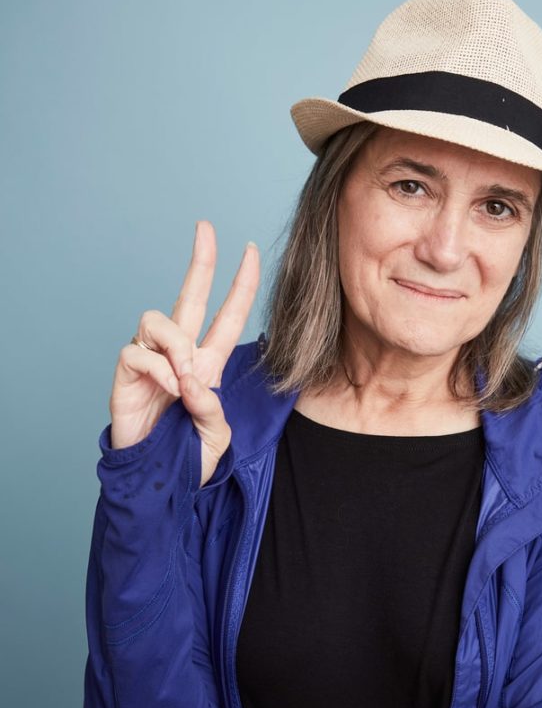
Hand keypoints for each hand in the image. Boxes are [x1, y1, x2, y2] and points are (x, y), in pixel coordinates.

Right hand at [109, 221, 259, 486]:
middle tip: (206, 228)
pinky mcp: (127, 372)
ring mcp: (152, 359)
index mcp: (209, 363)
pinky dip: (159, 370)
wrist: (157, 479)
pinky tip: (167, 391)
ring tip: (183, 379)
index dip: (240, 284)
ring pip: (159, 319)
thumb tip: (192, 378)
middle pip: (190, 295)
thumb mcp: (216, 434)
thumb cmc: (188, 457)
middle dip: (200, 260)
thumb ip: (211, 407)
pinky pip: (140, 352)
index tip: (248, 250)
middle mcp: (180, 353)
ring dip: (176, 345)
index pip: (227, 315)